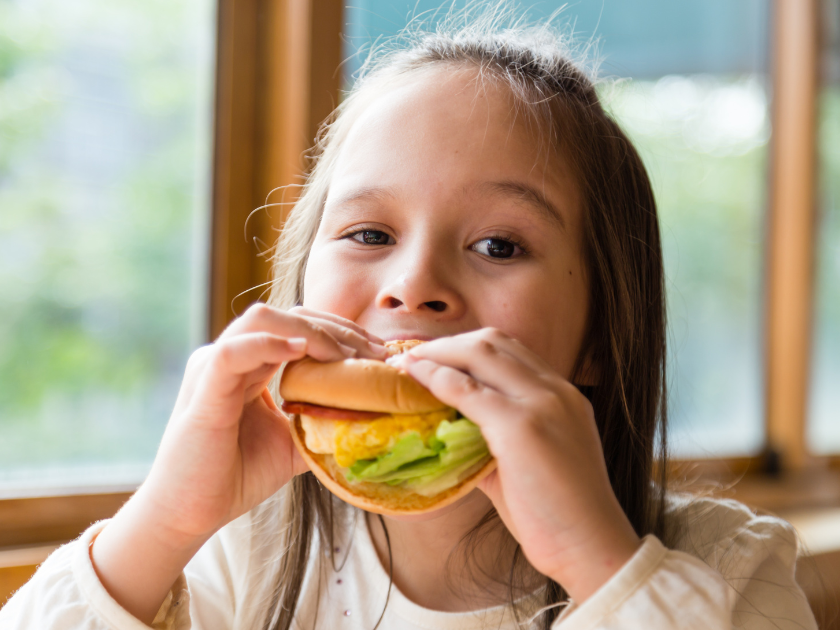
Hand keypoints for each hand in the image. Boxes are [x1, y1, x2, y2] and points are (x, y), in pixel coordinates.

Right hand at [141, 304, 388, 541]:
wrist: (190, 513)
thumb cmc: (236, 475)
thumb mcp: (293, 444)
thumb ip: (322, 423)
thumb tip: (371, 418)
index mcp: (250, 363)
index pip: (298, 326)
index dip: (341, 331)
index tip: (379, 352)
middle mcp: (230, 356)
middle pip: (287, 315)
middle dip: (335, 328)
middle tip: (374, 352)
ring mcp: (213, 368)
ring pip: (262, 320)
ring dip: (310, 331)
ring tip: (344, 355)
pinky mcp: (203, 390)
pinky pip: (233, 352)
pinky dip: (269, 344)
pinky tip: (301, 350)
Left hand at [388, 328, 640, 602]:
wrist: (591, 547)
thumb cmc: (558, 516)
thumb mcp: (528, 463)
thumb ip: (494, 441)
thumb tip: (452, 435)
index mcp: (563, 395)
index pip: (510, 351)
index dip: (467, 348)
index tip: (436, 358)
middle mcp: (555, 390)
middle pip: (493, 342)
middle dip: (448, 344)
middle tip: (414, 357)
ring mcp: (540, 403)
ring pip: (479, 353)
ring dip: (438, 354)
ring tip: (407, 364)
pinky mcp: (521, 426)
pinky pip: (467, 390)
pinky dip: (437, 378)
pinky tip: (415, 380)